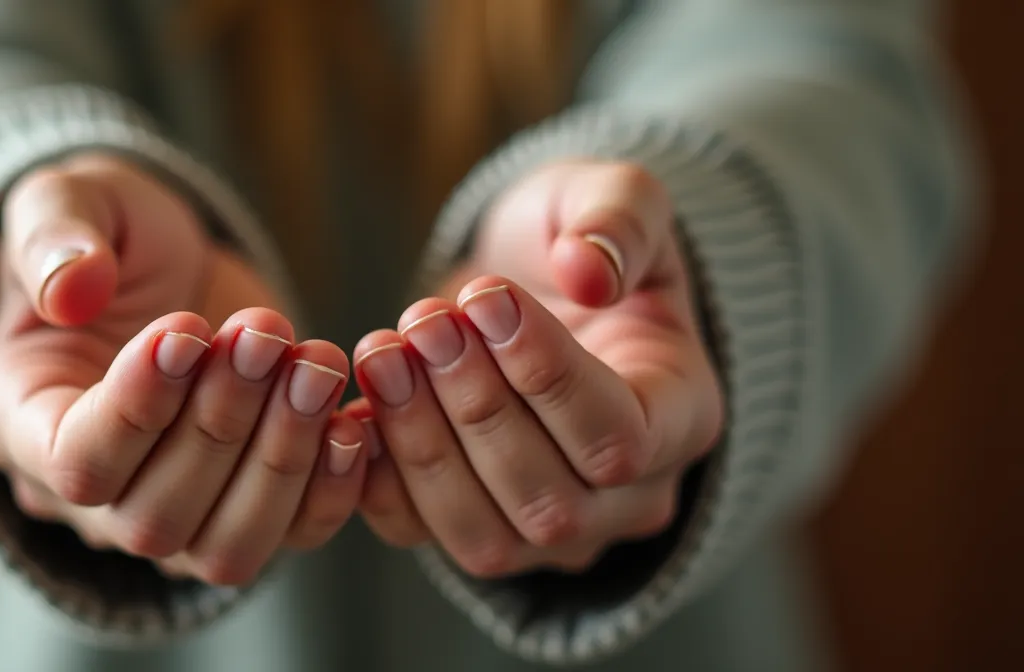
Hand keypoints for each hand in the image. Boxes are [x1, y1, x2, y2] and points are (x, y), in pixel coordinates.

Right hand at [0, 154, 366, 585]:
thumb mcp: (70, 201)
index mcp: (23, 423)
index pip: (76, 462)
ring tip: (316, 364)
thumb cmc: (107, 235)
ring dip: (281, 457)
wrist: (170, 267)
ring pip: (225, 548)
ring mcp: (176, 513)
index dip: (136, 407)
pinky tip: (352, 422)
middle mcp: (92, 498)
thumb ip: (56, 235)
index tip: (185, 328)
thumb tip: (71, 289)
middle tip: (266, 335)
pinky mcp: (248, 504)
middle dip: (222, 422)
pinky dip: (329, 491)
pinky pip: (290, 538)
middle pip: (154, 516)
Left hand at [349, 162, 723, 577]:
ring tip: (382, 354)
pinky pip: (422, 535)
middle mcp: (627, 499)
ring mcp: (551, 532)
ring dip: (422, 444)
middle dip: (473, 406)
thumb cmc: (576, 240)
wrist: (523, 284)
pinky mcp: (473, 526)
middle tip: (423, 321)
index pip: (620, 436)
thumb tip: (587, 271)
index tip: (485, 297)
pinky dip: (379, 478)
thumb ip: (619, 219)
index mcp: (682, 418)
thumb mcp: (616, 196)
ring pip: (488, 538)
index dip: (545, 374)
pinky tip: (355, 406)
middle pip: (552, 500)